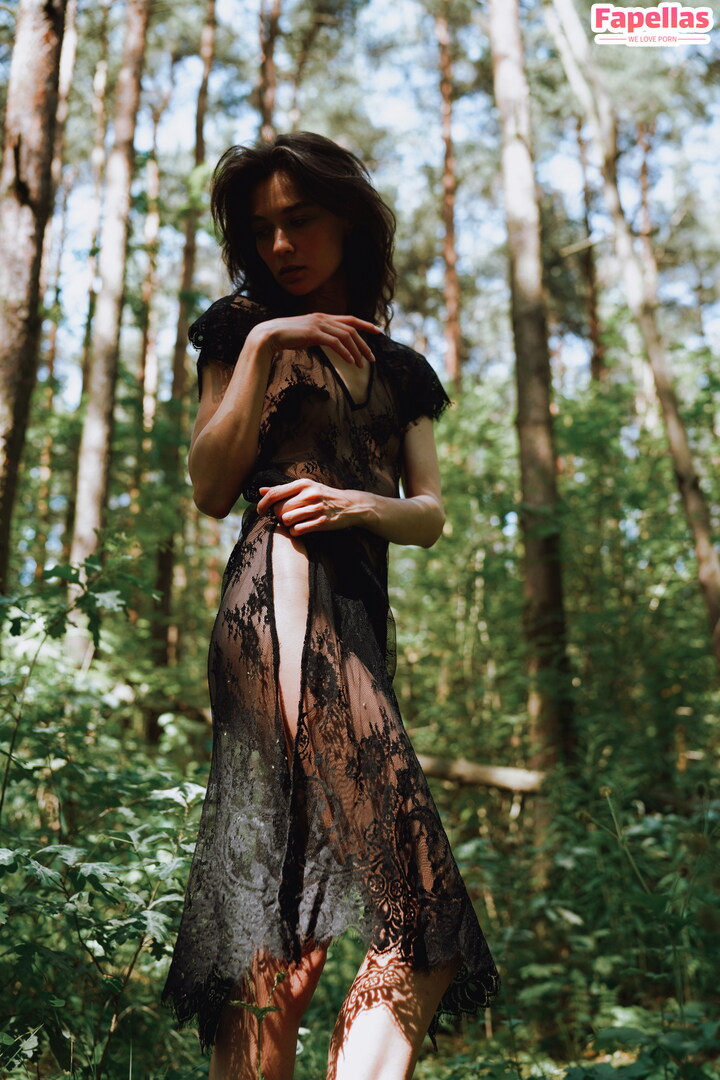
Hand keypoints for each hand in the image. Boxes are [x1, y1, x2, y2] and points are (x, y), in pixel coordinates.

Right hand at [247, 313, 379, 367]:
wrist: (268, 335)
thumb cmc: (285, 337)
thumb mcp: (306, 335)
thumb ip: (319, 335)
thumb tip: (329, 343)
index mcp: (322, 317)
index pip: (349, 319)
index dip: (365, 324)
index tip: (378, 331)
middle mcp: (322, 318)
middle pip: (351, 329)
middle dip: (364, 344)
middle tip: (372, 358)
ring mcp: (318, 324)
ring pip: (346, 336)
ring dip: (356, 351)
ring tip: (361, 365)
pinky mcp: (313, 333)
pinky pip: (335, 343)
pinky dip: (345, 352)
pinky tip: (350, 362)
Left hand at [257, 478, 370, 535]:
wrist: (350, 505)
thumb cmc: (324, 495)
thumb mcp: (305, 488)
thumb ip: (282, 489)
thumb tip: (260, 490)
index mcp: (303, 484)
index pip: (275, 493)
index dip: (263, 503)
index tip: (260, 510)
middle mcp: (309, 494)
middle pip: (279, 509)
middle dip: (277, 515)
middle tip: (284, 516)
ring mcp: (316, 508)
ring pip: (287, 519)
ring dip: (287, 524)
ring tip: (293, 522)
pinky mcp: (322, 522)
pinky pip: (298, 530)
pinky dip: (295, 531)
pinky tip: (300, 528)